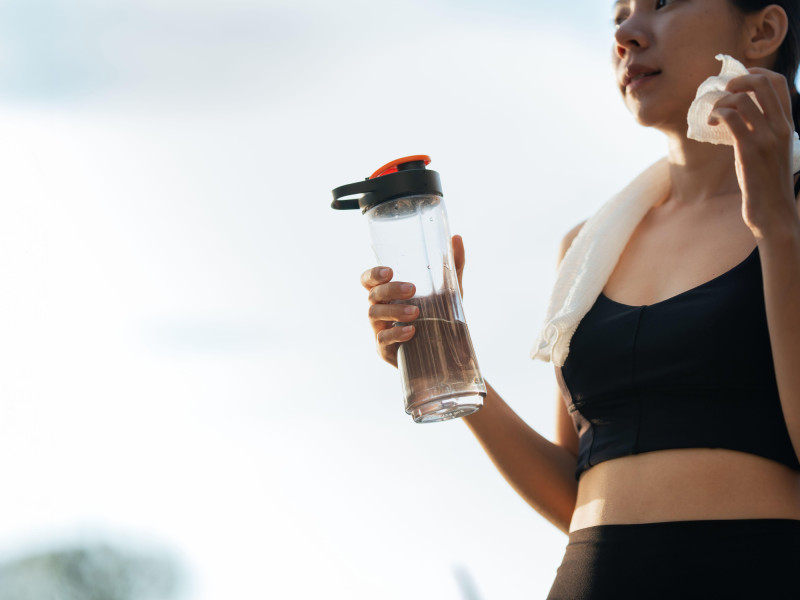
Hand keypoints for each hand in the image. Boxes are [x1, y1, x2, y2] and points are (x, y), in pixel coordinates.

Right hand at [360, 235, 465, 366]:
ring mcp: (379, 329)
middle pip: (372, 294)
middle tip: (412, 289)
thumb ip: (451, 265)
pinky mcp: (384, 349)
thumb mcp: (448, 290)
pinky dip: (396, 334)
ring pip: (375, 315)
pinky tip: (412, 331)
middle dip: (390, 290)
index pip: (368, 279)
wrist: (443, 351)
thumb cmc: (438, 315)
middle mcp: (379, 308)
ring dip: (394, 311)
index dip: (373, 274)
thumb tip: (457, 237)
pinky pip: (383, 339)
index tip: (389, 271)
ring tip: (416, 312)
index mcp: (387, 292)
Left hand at [708, 67, 797, 237]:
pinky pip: (731, 119)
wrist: (774, 212)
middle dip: (736, 80)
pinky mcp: (750, 151)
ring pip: (742, 99)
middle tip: (721, 94)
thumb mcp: (770, 151)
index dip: (755, 74)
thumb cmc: (767, 184)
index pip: (778, 83)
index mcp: (787, 124)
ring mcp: (766, 138)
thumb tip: (736, 119)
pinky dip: (717, 115)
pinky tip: (711, 124)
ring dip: (720, 101)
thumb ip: (762, 132)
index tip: (736, 82)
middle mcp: (780, 127)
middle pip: (762, 83)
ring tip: (712, 115)